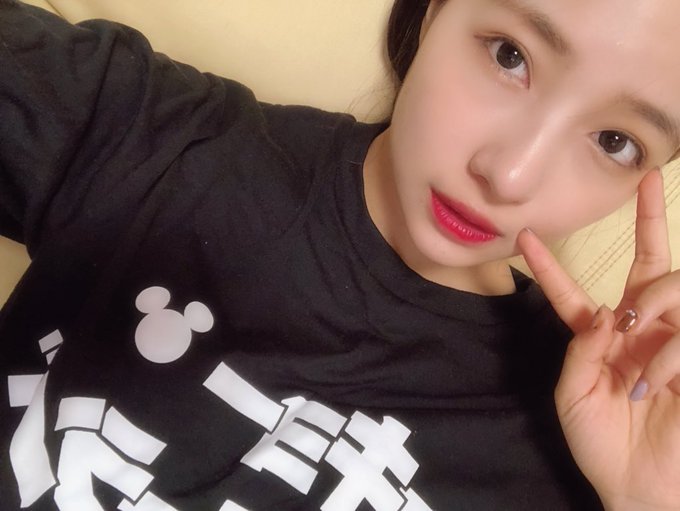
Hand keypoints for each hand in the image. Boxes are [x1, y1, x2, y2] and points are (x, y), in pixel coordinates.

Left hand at [518, 170, 679, 510]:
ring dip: (650, 300)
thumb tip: (602, 312)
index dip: (549, 266)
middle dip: (649, 220)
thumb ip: (580, 350)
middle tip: (647, 187)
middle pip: (649, 264)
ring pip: (672, 285)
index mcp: (600, 339)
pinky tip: (655, 382)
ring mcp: (672, 341)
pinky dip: (669, 354)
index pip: (571, 294)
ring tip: (632, 328)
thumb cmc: (601, 444)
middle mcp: (638, 331)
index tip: (524, 236)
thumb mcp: (573, 396)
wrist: (637, 486)